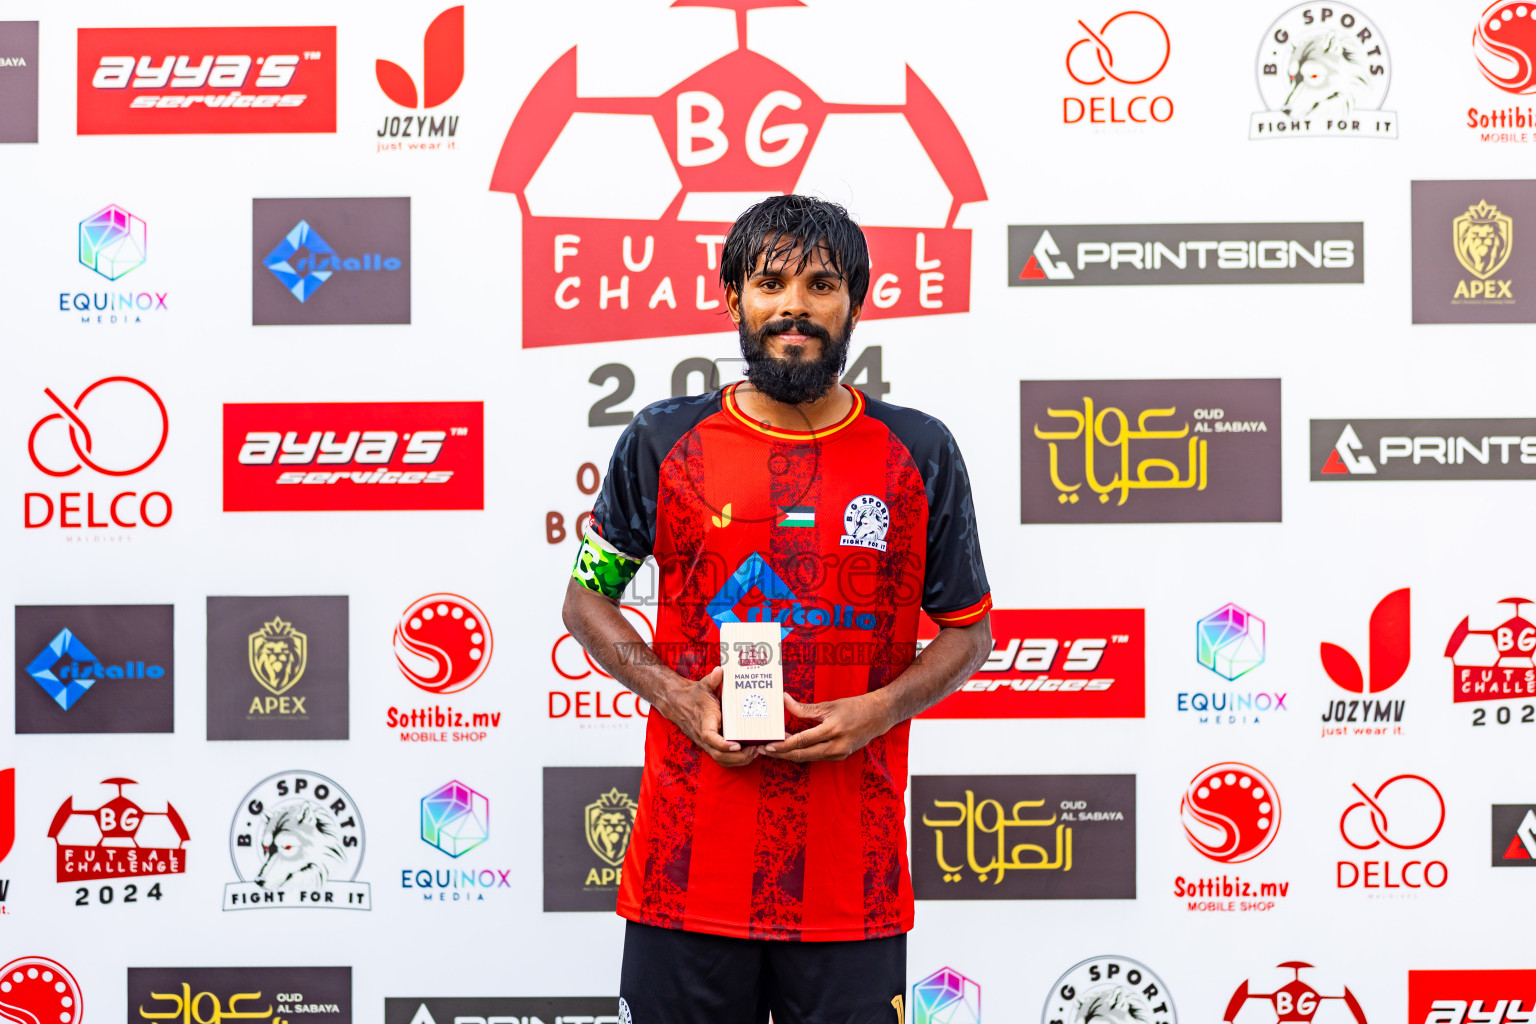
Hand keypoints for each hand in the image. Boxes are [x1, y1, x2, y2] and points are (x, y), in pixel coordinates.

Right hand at [659, 667, 758, 767]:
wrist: (679, 704)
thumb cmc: (695, 695)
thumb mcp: (703, 685)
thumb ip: (712, 679)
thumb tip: (719, 671)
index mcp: (704, 723)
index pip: (711, 738)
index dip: (724, 744)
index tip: (737, 745)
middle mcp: (704, 737)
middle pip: (719, 755)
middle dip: (738, 757)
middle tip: (756, 749)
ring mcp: (707, 743)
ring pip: (721, 759)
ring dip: (738, 760)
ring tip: (755, 752)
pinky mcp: (710, 746)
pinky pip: (721, 758)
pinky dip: (735, 760)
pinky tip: (748, 753)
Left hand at [761, 692, 893, 762]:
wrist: (878, 716)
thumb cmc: (853, 707)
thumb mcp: (828, 705)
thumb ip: (805, 708)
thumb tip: (784, 701)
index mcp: (832, 730)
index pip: (801, 742)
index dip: (783, 745)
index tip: (768, 745)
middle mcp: (836, 746)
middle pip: (802, 755)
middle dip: (781, 754)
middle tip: (764, 750)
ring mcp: (839, 754)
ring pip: (808, 758)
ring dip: (790, 754)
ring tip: (774, 747)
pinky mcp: (840, 757)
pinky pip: (816, 757)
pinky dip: (803, 753)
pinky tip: (792, 747)